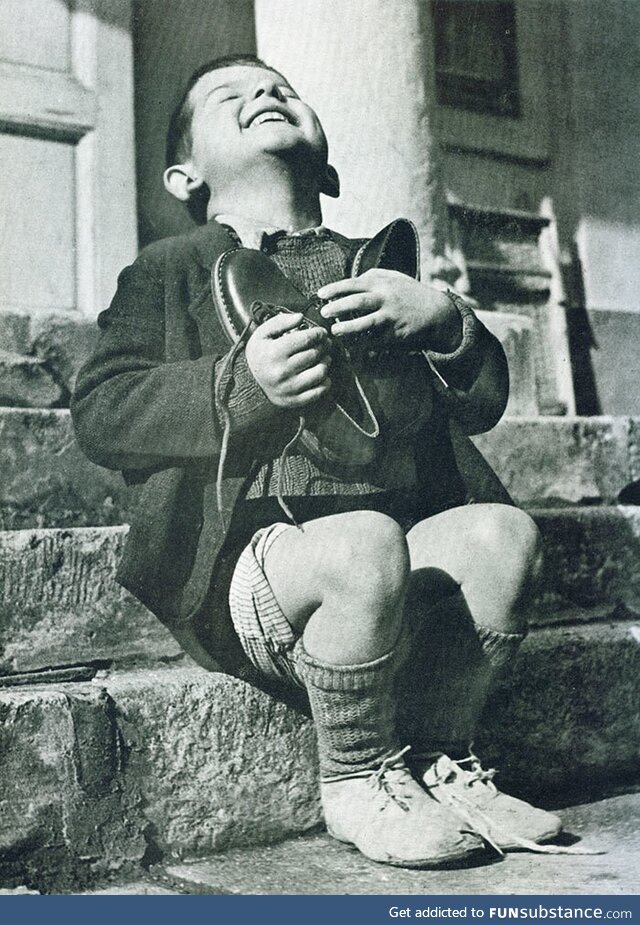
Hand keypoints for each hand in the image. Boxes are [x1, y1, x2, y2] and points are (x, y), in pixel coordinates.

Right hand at [245, 311, 331, 408]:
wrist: (249, 383)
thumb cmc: (259, 355)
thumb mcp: (262, 334)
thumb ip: (280, 322)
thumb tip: (300, 317)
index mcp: (274, 353)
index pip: (306, 339)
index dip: (318, 333)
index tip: (321, 332)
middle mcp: (282, 371)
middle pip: (315, 354)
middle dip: (324, 346)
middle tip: (324, 343)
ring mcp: (289, 388)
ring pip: (320, 372)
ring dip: (326, 362)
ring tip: (324, 357)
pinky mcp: (294, 400)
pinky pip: (319, 391)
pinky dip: (325, 381)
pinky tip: (321, 374)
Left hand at [318, 270, 461, 351]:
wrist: (437, 311)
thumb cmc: (411, 293)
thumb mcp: (394, 277)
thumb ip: (372, 276)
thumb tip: (351, 280)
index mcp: (382, 283)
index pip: (354, 284)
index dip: (335, 289)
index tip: (320, 294)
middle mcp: (386, 298)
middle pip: (358, 302)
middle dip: (338, 307)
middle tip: (324, 313)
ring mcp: (391, 317)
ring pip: (366, 323)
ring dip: (348, 328)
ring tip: (334, 332)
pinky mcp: (396, 334)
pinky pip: (375, 340)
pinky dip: (362, 344)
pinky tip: (350, 346)